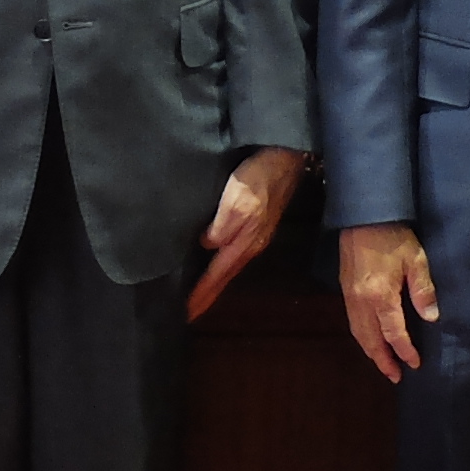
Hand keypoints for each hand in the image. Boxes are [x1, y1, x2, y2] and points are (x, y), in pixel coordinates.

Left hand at [188, 146, 303, 321]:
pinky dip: (221, 265)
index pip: (216, 277)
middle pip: (224, 277)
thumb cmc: (259, 177)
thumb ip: (222, 226)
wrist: (284, 156)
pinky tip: (215, 261)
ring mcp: (255, 235)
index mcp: (244, 243)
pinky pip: (233, 252)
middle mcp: (250, 245)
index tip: (185, 315)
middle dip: (207, 296)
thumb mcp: (237, 201)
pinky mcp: (256, 223)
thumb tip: (206, 246)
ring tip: (199, 294)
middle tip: (189, 313)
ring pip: (229, 266)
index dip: (201, 295)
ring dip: (214, 282)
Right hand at [338, 220, 438, 380]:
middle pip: (370, 339)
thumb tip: (431, 318)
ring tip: (382, 362)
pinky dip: (361, 336)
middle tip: (395, 376)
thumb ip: (423, 290)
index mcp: (380, 296)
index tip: (415, 364)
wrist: (364, 215)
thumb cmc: (393, 237)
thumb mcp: (416, 260)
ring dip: (370, 350)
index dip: (405, 351)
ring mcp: (349, 295)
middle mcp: (361, 301)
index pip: (393, 333)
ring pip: (358, 332)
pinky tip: (370, 338)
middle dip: (382, 360)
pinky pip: (352, 321)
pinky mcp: (345, 288)